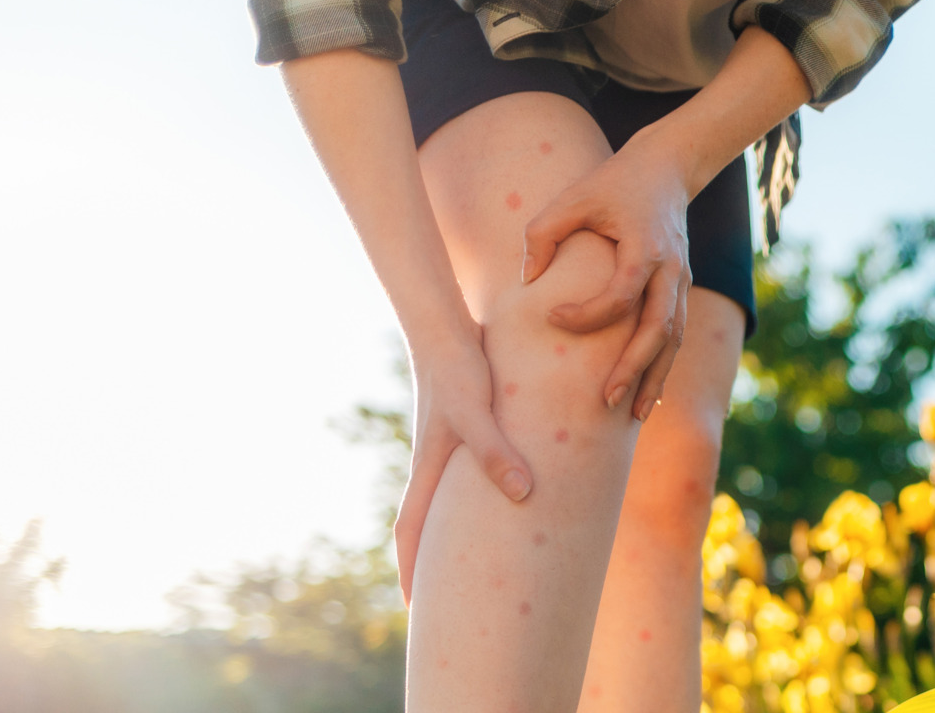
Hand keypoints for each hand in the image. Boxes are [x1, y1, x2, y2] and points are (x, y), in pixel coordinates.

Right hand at [393, 333, 531, 607]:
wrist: (443, 325)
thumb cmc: (458, 367)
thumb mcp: (476, 410)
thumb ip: (496, 452)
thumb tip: (522, 495)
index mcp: (428, 469)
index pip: (412, 531)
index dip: (413, 570)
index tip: (415, 609)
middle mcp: (432, 464)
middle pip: (425, 524)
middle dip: (431, 563)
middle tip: (446, 599)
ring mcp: (446, 448)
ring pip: (445, 502)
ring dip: (452, 532)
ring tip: (473, 559)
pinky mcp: (463, 429)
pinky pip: (465, 476)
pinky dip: (475, 498)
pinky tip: (499, 498)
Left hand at [521, 140, 691, 421]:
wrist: (668, 168)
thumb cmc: (613, 183)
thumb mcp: (573, 198)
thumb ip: (543, 233)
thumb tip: (527, 280)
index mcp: (647, 246)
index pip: (622, 294)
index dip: (587, 315)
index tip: (552, 317)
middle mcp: (671, 269)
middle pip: (659, 330)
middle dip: (633, 368)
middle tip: (604, 401)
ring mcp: (681, 281)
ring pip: (673, 340)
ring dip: (654, 378)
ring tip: (631, 416)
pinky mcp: (681, 289)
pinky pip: (676, 335)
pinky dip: (662, 366)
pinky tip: (647, 395)